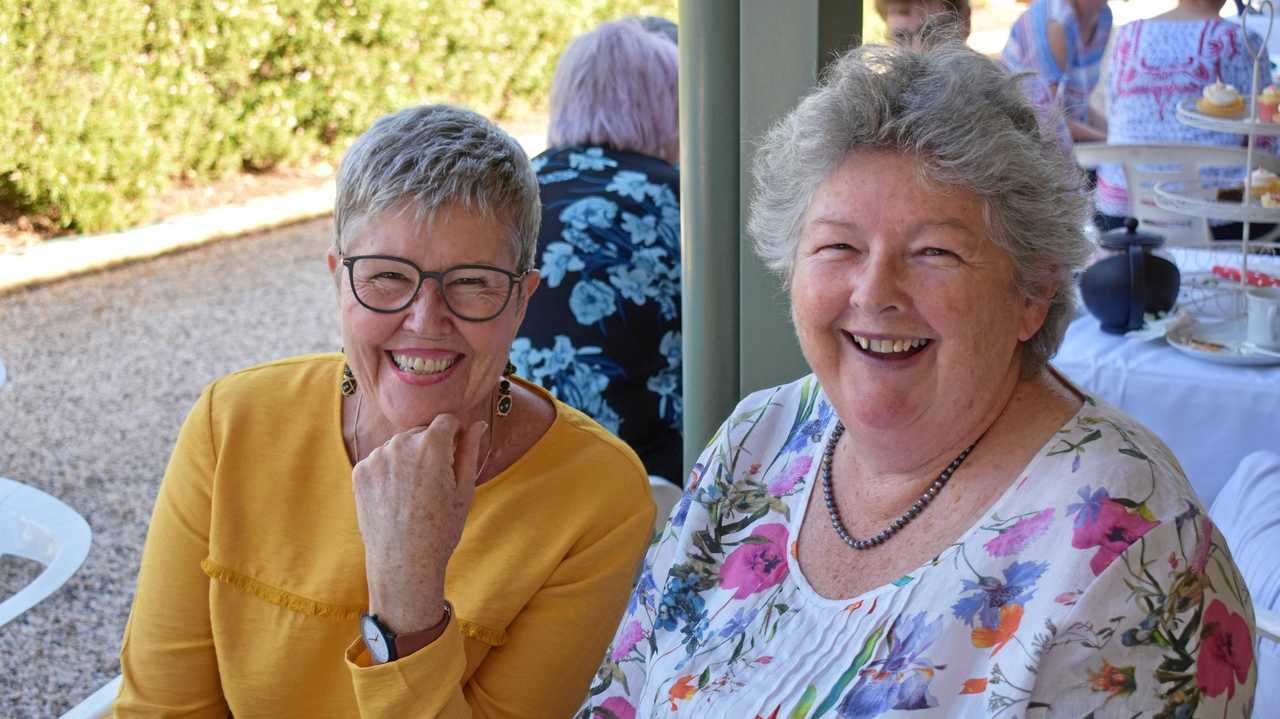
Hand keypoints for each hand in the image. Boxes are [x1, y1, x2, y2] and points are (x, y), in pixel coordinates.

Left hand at [352, 414, 486, 633]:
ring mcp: (376, 457)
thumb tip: (478, 424)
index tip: (454, 454)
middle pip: (421, 431)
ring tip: (414, 492)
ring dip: (408, 457)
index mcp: (431, 445)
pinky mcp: (360, 471)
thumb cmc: (441, 529)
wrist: (403, 562)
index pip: (446, 420)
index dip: (454, 435)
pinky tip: (396, 496)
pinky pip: (380, 459)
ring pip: (399, 445)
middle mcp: (401, 444)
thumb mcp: (464, 490)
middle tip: (434, 481)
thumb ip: (470, 451)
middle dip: (430, 447)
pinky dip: (389, 470)